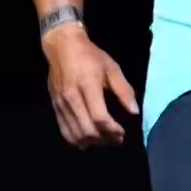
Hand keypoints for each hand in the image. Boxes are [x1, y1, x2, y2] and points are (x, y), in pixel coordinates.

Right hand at [44, 28, 138, 146]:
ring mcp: (61, 104)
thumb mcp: (112, 68)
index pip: (99, 117)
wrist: (62, 47)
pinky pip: (64, 131)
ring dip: (92, 143)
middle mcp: (72, 98)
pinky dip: (77, 141)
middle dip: (104, 139)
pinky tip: (88, 141)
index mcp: (88, 85)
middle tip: (116, 139)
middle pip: (87, 130)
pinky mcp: (55, 107)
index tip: (122, 132)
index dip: (112, 130)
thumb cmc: (90, 56)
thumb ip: (123, 90)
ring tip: (105, 140)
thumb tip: (134, 112)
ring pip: (75, 134)